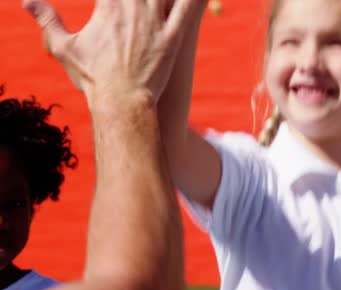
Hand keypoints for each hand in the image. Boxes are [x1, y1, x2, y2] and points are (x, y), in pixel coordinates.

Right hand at [24, 0, 202, 109]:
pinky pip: (189, 9)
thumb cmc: (92, 79)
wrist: (121, 104)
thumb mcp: (63, 47)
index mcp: (107, 5)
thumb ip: (47, 20)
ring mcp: (155, 22)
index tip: (110, 1)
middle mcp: (132, 7)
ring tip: (156, 1)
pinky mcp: (173, 37)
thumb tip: (27, 0)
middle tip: (134, 4)